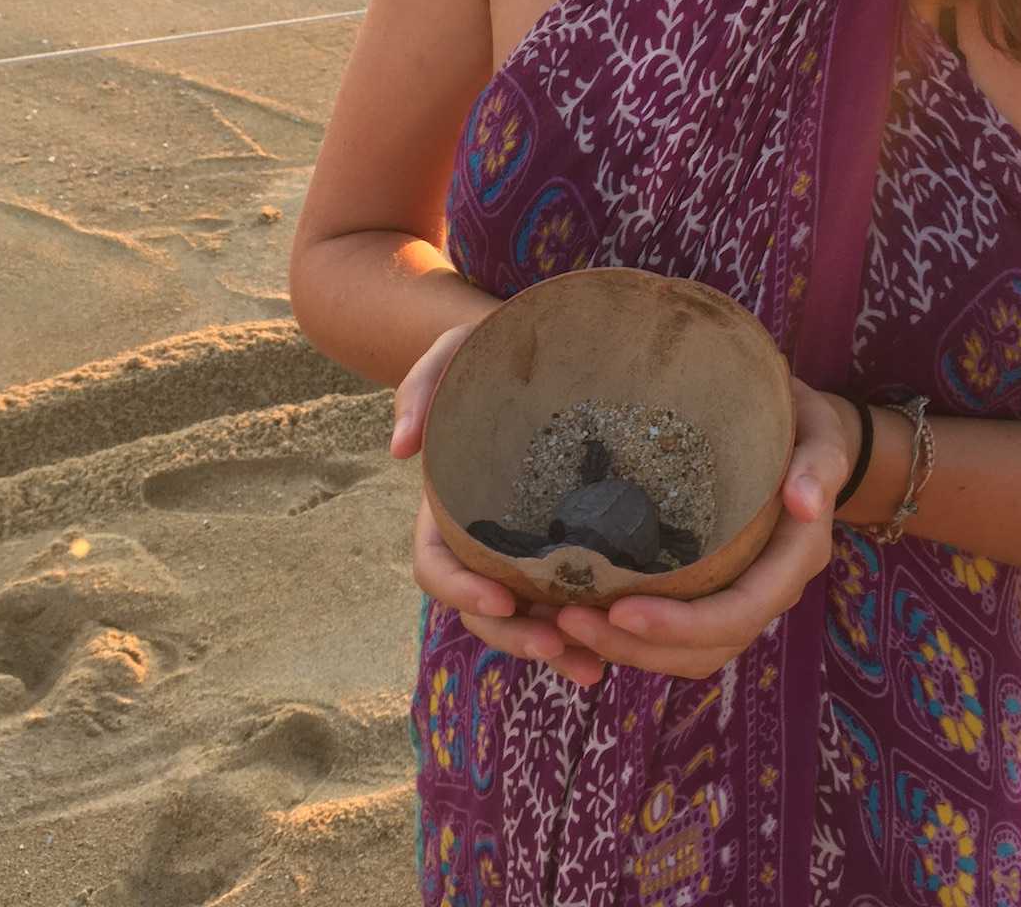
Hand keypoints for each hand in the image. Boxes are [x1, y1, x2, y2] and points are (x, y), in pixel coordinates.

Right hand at [390, 321, 609, 687]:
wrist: (543, 349)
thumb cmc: (488, 351)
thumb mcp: (451, 352)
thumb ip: (419, 388)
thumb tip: (400, 449)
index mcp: (447, 506)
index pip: (436, 567)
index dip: (461, 592)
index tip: (502, 600)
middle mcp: (482, 537)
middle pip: (483, 609)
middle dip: (515, 636)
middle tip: (557, 644)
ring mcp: (523, 549)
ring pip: (527, 619)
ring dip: (555, 649)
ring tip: (594, 669)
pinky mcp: (565, 548)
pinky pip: (568, 601)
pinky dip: (587, 630)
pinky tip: (620, 647)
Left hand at [548, 375, 858, 680]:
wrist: (805, 438)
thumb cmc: (805, 429)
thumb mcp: (821, 435)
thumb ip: (819, 465)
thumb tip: (806, 502)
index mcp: (793, 561)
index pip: (737, 613)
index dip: (681, 623)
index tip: (620, 609)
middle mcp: (766, 591)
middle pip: (705, 647)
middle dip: (637, 645)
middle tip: (567, 620)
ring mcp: (738, 595)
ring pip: (686, 652)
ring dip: (626, 649)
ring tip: (563, 624)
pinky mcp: (711, 590)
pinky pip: (674, 634)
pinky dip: (629, 636)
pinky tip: (581, 615)